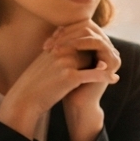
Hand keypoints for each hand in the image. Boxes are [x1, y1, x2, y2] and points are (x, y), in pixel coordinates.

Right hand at [0, 22, 117, 140]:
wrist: (24, 100)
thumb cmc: (33, 84)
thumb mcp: (42, 63)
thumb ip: (54, 52)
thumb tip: (66, 44)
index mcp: (54, 47)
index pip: (77, 41)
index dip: (90, 46)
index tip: (102, 50)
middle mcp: (60, 52)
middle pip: (85, 48)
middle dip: (98, 53)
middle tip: (112, 57)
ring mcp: (65, 63)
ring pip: (91, 59)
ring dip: (104, 64)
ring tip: (115, 68)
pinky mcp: (69, 77)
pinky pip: (92, 74)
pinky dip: (104, 76)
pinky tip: (114, 79)